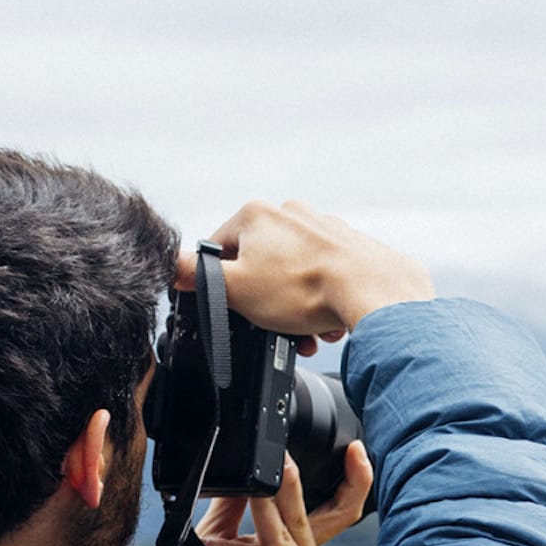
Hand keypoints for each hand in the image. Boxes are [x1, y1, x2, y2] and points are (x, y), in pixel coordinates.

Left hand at [164, 442, 375, 545]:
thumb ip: (233, 510)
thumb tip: (242, 474)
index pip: (336, 513)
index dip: (353, 481)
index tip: (354, 452)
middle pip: (314, 516)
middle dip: (297, 483)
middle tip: (284, 454)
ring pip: (284, 535)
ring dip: (261, 508)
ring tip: (245, 483)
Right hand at [174, 202, 434, 344]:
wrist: (374, 292)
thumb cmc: (307, 289)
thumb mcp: (236, 288)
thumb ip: (200, 275)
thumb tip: (171, 264)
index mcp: (257, 215)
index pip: (220, 247)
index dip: (223, 283)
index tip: (234, 307)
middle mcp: (291, 213)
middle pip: (261, 264)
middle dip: (265, 302)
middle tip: (273, 327)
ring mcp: (324, 227)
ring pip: (295, 274)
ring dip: (295, 308)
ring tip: (305, 331)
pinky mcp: (351, 246)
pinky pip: (325, 277)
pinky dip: (322, 302)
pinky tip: (328, 322)